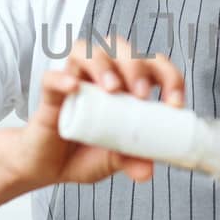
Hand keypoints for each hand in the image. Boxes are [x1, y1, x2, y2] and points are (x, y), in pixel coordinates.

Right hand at [5, 36, 185, 188]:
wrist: (46, 168)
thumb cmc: (82, 154)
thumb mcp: (114, 160)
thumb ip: (131, 161)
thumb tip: (148, 170)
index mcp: (126, 87)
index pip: (153, 66)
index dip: (169, 77)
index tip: (174, 103)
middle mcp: (102, 77)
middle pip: (121, 49)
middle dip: (136, 66)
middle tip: (140, 95)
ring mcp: (75, 81)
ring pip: (88, 51)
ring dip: (103, 65)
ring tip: (111, 89)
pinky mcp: (50, 95)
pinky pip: (52, 77)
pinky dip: (63, 78)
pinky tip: (73, 86)